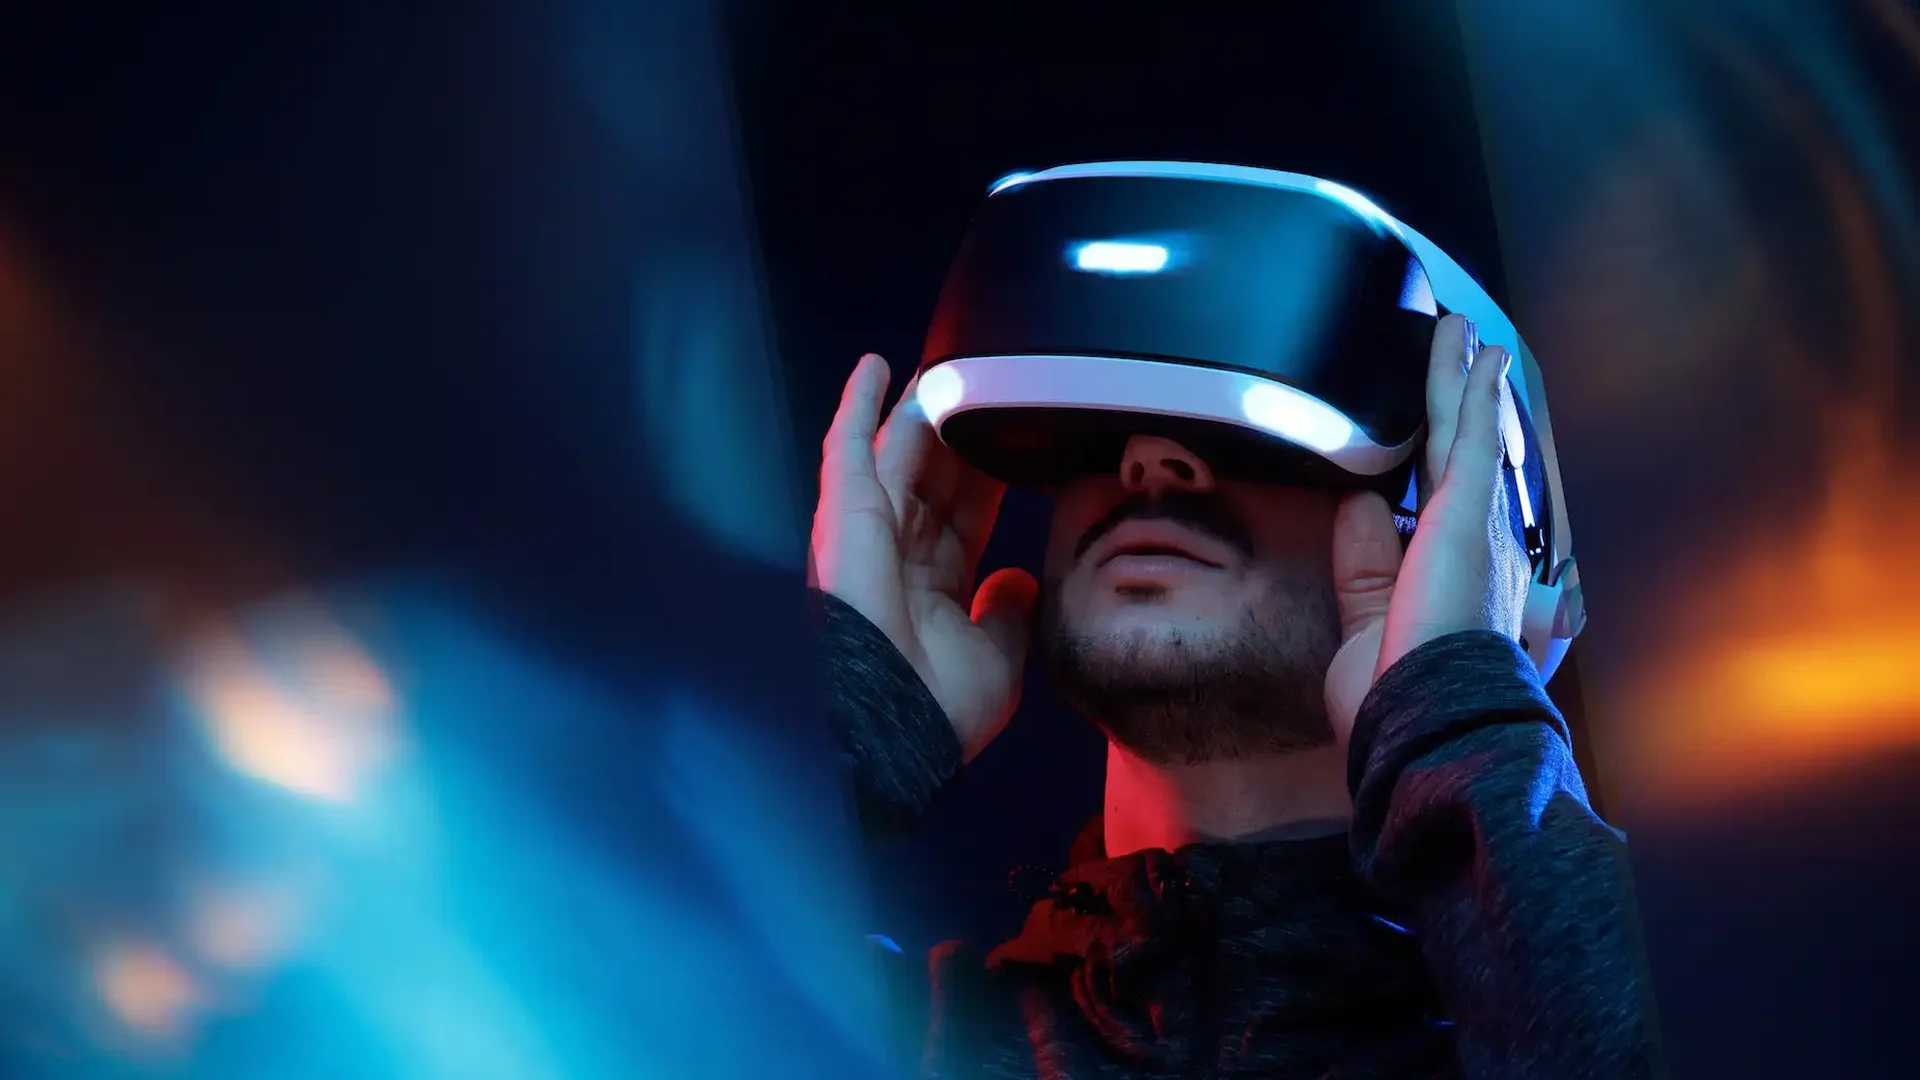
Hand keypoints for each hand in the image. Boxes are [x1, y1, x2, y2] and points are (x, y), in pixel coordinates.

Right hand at [811, 354, 1038, 761]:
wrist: (897, 724)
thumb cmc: (938, 708)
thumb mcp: (997, 660)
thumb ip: (1008, 614)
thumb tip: (1017, 581)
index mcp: (931, 589)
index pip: (964, 517)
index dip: (989, 478)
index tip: (1016, 447)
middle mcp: (897, 555)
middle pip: (936, 477)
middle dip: (961, 437)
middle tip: (988, 392)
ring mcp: (869, 531)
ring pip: (901, 454)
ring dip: (923, 411)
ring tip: (947, 366)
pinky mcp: (846, 513)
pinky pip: (848, 447)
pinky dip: (860, 404)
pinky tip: (877, 366)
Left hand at [1323, 314, 1532, 743]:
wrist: (1430, 725)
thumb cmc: (1404, 704)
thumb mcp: (1371, 629)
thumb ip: (1365, 569)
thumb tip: (1358, 506)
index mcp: (1464, 592)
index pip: (1452, 523)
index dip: (1450, 485)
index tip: (1447, 454)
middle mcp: (1488, 556)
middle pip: (1471, 465)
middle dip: (1469, 412)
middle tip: (1471, 362)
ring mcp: (1482, 529)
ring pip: (1470, 436)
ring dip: (1466, 382)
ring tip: (1464, 335)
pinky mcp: (1470, 510)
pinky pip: (1473, 434)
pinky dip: (1476, 389)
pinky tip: (1480, 352)